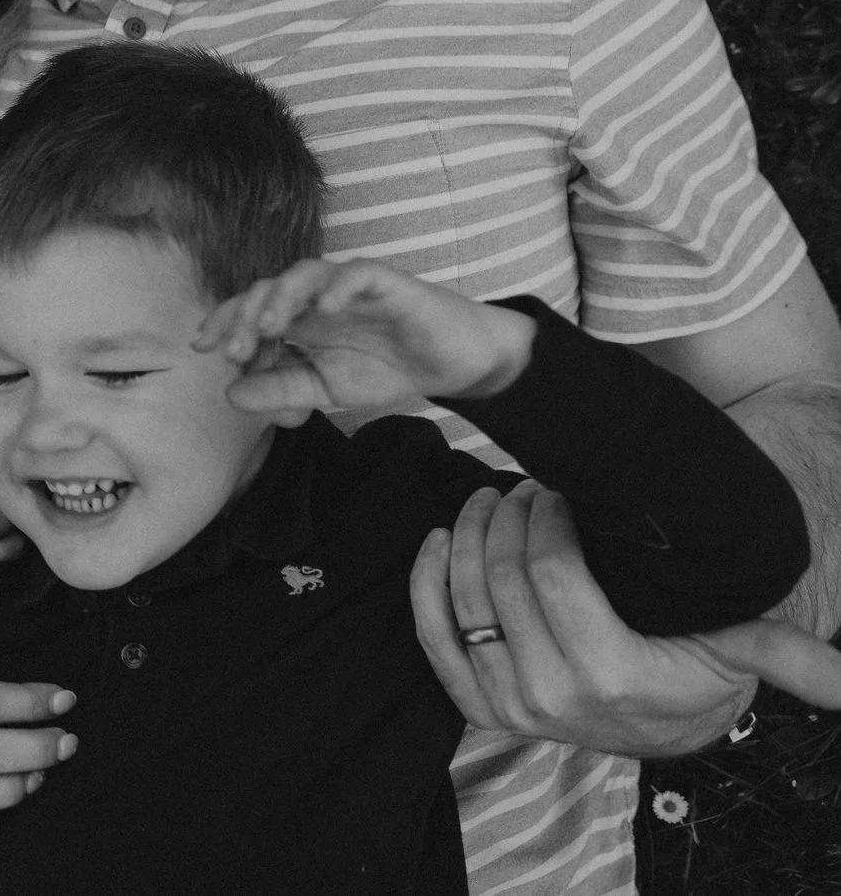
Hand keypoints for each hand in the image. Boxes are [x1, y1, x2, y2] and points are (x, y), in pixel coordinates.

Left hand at [199, 258, 534, 413]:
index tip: (200, 347)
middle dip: (247, 317)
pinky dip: (339, 287)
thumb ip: (281, 390)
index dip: (224, 323)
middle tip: (237, 351)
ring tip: (271, 327)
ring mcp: (348, 286)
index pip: (250, 310)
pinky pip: (357, 274)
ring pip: (304, 274)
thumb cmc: (385, 367)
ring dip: (283, 298)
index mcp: (297, 319)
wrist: (451, 362)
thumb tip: (230, 395)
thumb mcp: (326, 389)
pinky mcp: (386, 282)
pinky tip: (327, 307)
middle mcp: (315, 296)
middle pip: (268, 290)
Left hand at [414, 482, 840, 757]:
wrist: (659, 721)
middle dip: (510, 517)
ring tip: (489, 499)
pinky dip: (427, 582)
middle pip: (503, 578)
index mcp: (614, 678)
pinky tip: (438, 539)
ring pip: (464, 599)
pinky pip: (433, 639)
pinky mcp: (480, 706)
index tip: (561, 490)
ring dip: (468, 535)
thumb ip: (782, 650)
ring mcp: (511, 706)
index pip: (552, 575)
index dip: (549, 517)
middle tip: (527, 487)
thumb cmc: (694, 662)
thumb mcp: (738, 644)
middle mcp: (553, 698)